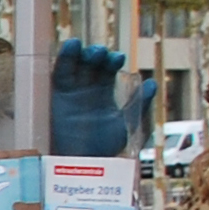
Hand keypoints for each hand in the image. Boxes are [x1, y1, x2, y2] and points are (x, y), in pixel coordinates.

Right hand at [51, 41, 155, 158]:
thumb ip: (141, 105)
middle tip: (103, 54)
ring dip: (82, 53)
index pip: (107, 69)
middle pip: (91, 63)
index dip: (112, 60)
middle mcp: (86, 89)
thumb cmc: (107, 148)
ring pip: (75, 63)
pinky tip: (72, 46)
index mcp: (103, 93)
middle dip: (98, 54)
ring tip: (91, 51)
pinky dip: (64, 57)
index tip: (118, 59)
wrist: (85, 163)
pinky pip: (59, 72)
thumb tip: (152, 84)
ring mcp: (71, 90)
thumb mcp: (129, 125)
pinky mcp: (56, 93)